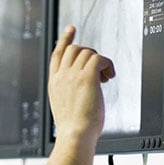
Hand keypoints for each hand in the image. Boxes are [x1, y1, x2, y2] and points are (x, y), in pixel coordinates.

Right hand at [48, 25, 114, 140]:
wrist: (75, 136)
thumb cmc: (74, 129)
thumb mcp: (66, 107)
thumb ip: (71, 92)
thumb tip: (87, 88)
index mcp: (54, 83)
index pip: (57, 54)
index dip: (65, 39)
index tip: (71, 29)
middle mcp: (61, 76)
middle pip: (74, 49)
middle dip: (89, 53)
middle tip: (99, 68)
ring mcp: (72, 75)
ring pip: (87, 52)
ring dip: (99, 61)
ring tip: (105, 77)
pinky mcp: (86, 78)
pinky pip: (99, 59)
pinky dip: (107, 65)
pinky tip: (109, 77)